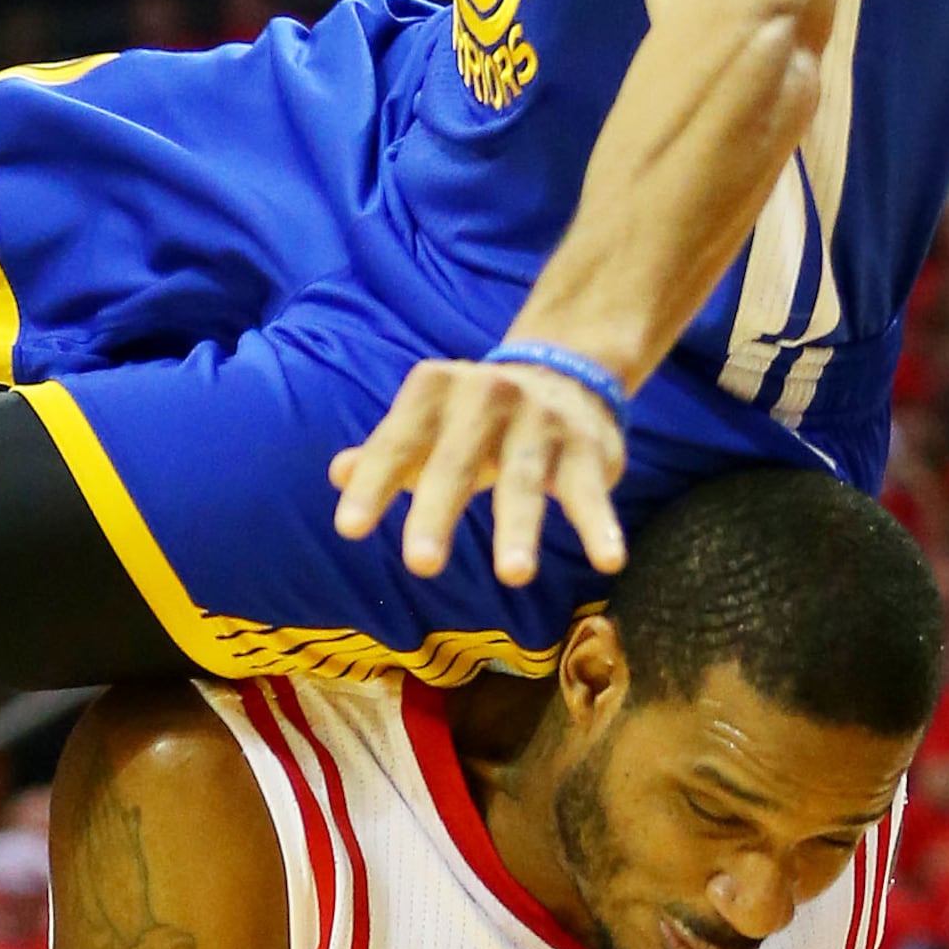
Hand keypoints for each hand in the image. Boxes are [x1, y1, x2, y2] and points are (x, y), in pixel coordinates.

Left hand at [331, 353, 628, 583]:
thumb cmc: (474, 419)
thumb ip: (386, 454)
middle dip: (439, 511)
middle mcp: (487, 397)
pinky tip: (609, 561)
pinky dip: (600, 526)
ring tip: (512, 576)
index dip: (375, 484)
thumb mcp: (428, 425)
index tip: (349, 529)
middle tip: (420, 565)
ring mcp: (540, 421)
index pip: (398, 441)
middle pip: (457, 460)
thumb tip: (338, 473)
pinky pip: (592, 491)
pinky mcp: (587, 447)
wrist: (563, 373)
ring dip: (520, 527)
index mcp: (435, 391)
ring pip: (525, 479)